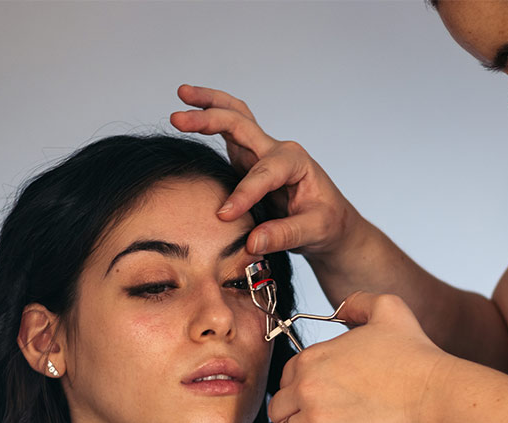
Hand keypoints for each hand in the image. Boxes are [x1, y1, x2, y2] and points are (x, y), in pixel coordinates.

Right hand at [169, 85, 362, 258]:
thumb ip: (284, 235)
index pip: (263, 173)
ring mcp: (260, 153)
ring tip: (182, 93)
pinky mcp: (247, 162)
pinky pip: (226, 134)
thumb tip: (252, 243)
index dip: (243, 194)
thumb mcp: (314, 231)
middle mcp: (276, 150)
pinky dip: (208, 120)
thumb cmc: (326, 225)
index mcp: (295, 162)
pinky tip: (190, 115)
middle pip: (241, 122)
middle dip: (209, 118)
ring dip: (207, 105)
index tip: (223, 216)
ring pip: (234, 118)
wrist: (329, 224)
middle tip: (178, 117)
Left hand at [266, 293, 448, 422]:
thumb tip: (341, 308)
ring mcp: (316, 419)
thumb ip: (358, 303)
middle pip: (278, 409)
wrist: (433, 394)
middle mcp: (306, 389)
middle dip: (293, 413)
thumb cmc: (414, 356)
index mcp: (310, 359)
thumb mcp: (388, 309)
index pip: (284, 378)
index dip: (297, 387)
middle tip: (317, 417)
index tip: (317, 393)